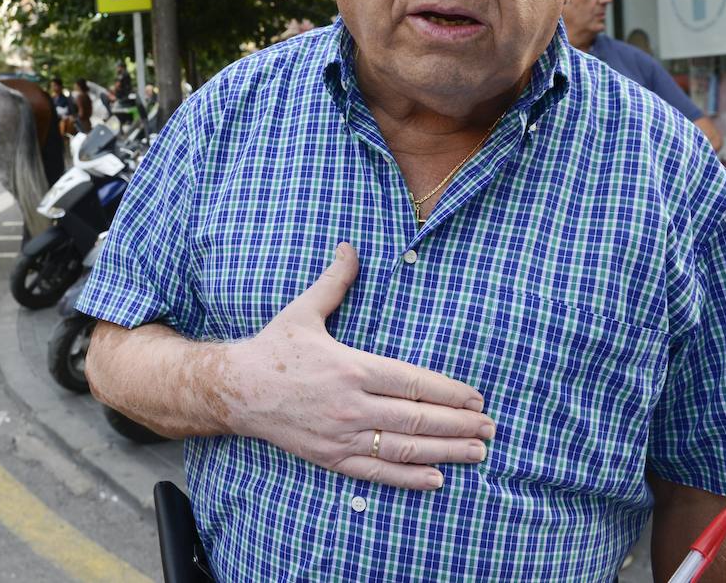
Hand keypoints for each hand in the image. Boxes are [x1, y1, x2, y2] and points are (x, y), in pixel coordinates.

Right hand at [223, 243, 494, 490]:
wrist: (236, 390)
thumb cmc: (273, 349)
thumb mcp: (304, 311)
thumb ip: (334, 282)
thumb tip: (349, 247)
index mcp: (351, 368)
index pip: (414, 383)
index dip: (450, 393)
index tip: (477, 398)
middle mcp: (350, 405)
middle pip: (417, 419)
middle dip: (459, 424)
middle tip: (490, 428)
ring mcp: (341, 436)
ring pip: (403, 448)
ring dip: (446, 451)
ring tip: (477, 452)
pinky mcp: (330, 458)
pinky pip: (376, 472)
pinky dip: (409, 477)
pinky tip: (437, 479)